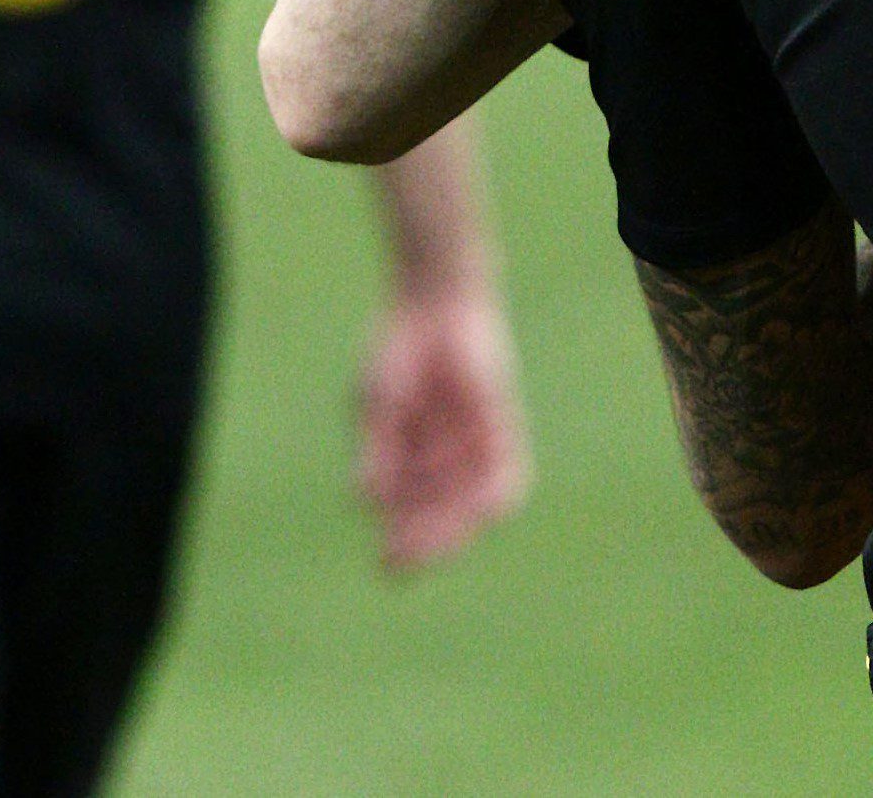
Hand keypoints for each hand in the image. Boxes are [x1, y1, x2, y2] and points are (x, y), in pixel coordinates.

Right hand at [358, 286, 530, 573]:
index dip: (401, 549)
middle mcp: (441, 467)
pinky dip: (493, 496)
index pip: (407, 523)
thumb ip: (375, 451)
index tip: (388, 564)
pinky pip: (507, 475)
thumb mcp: (376, 407)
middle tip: (407, 559)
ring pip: (469, 507)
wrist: (432, 309)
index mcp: (405, 469)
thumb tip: (365, 501)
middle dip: (424, 544)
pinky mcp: (500, 429)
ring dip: (451, 526)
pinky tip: (481, 510)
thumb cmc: (394, 358)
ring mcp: (471, 451)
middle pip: (439, 522)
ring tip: (434, 540)